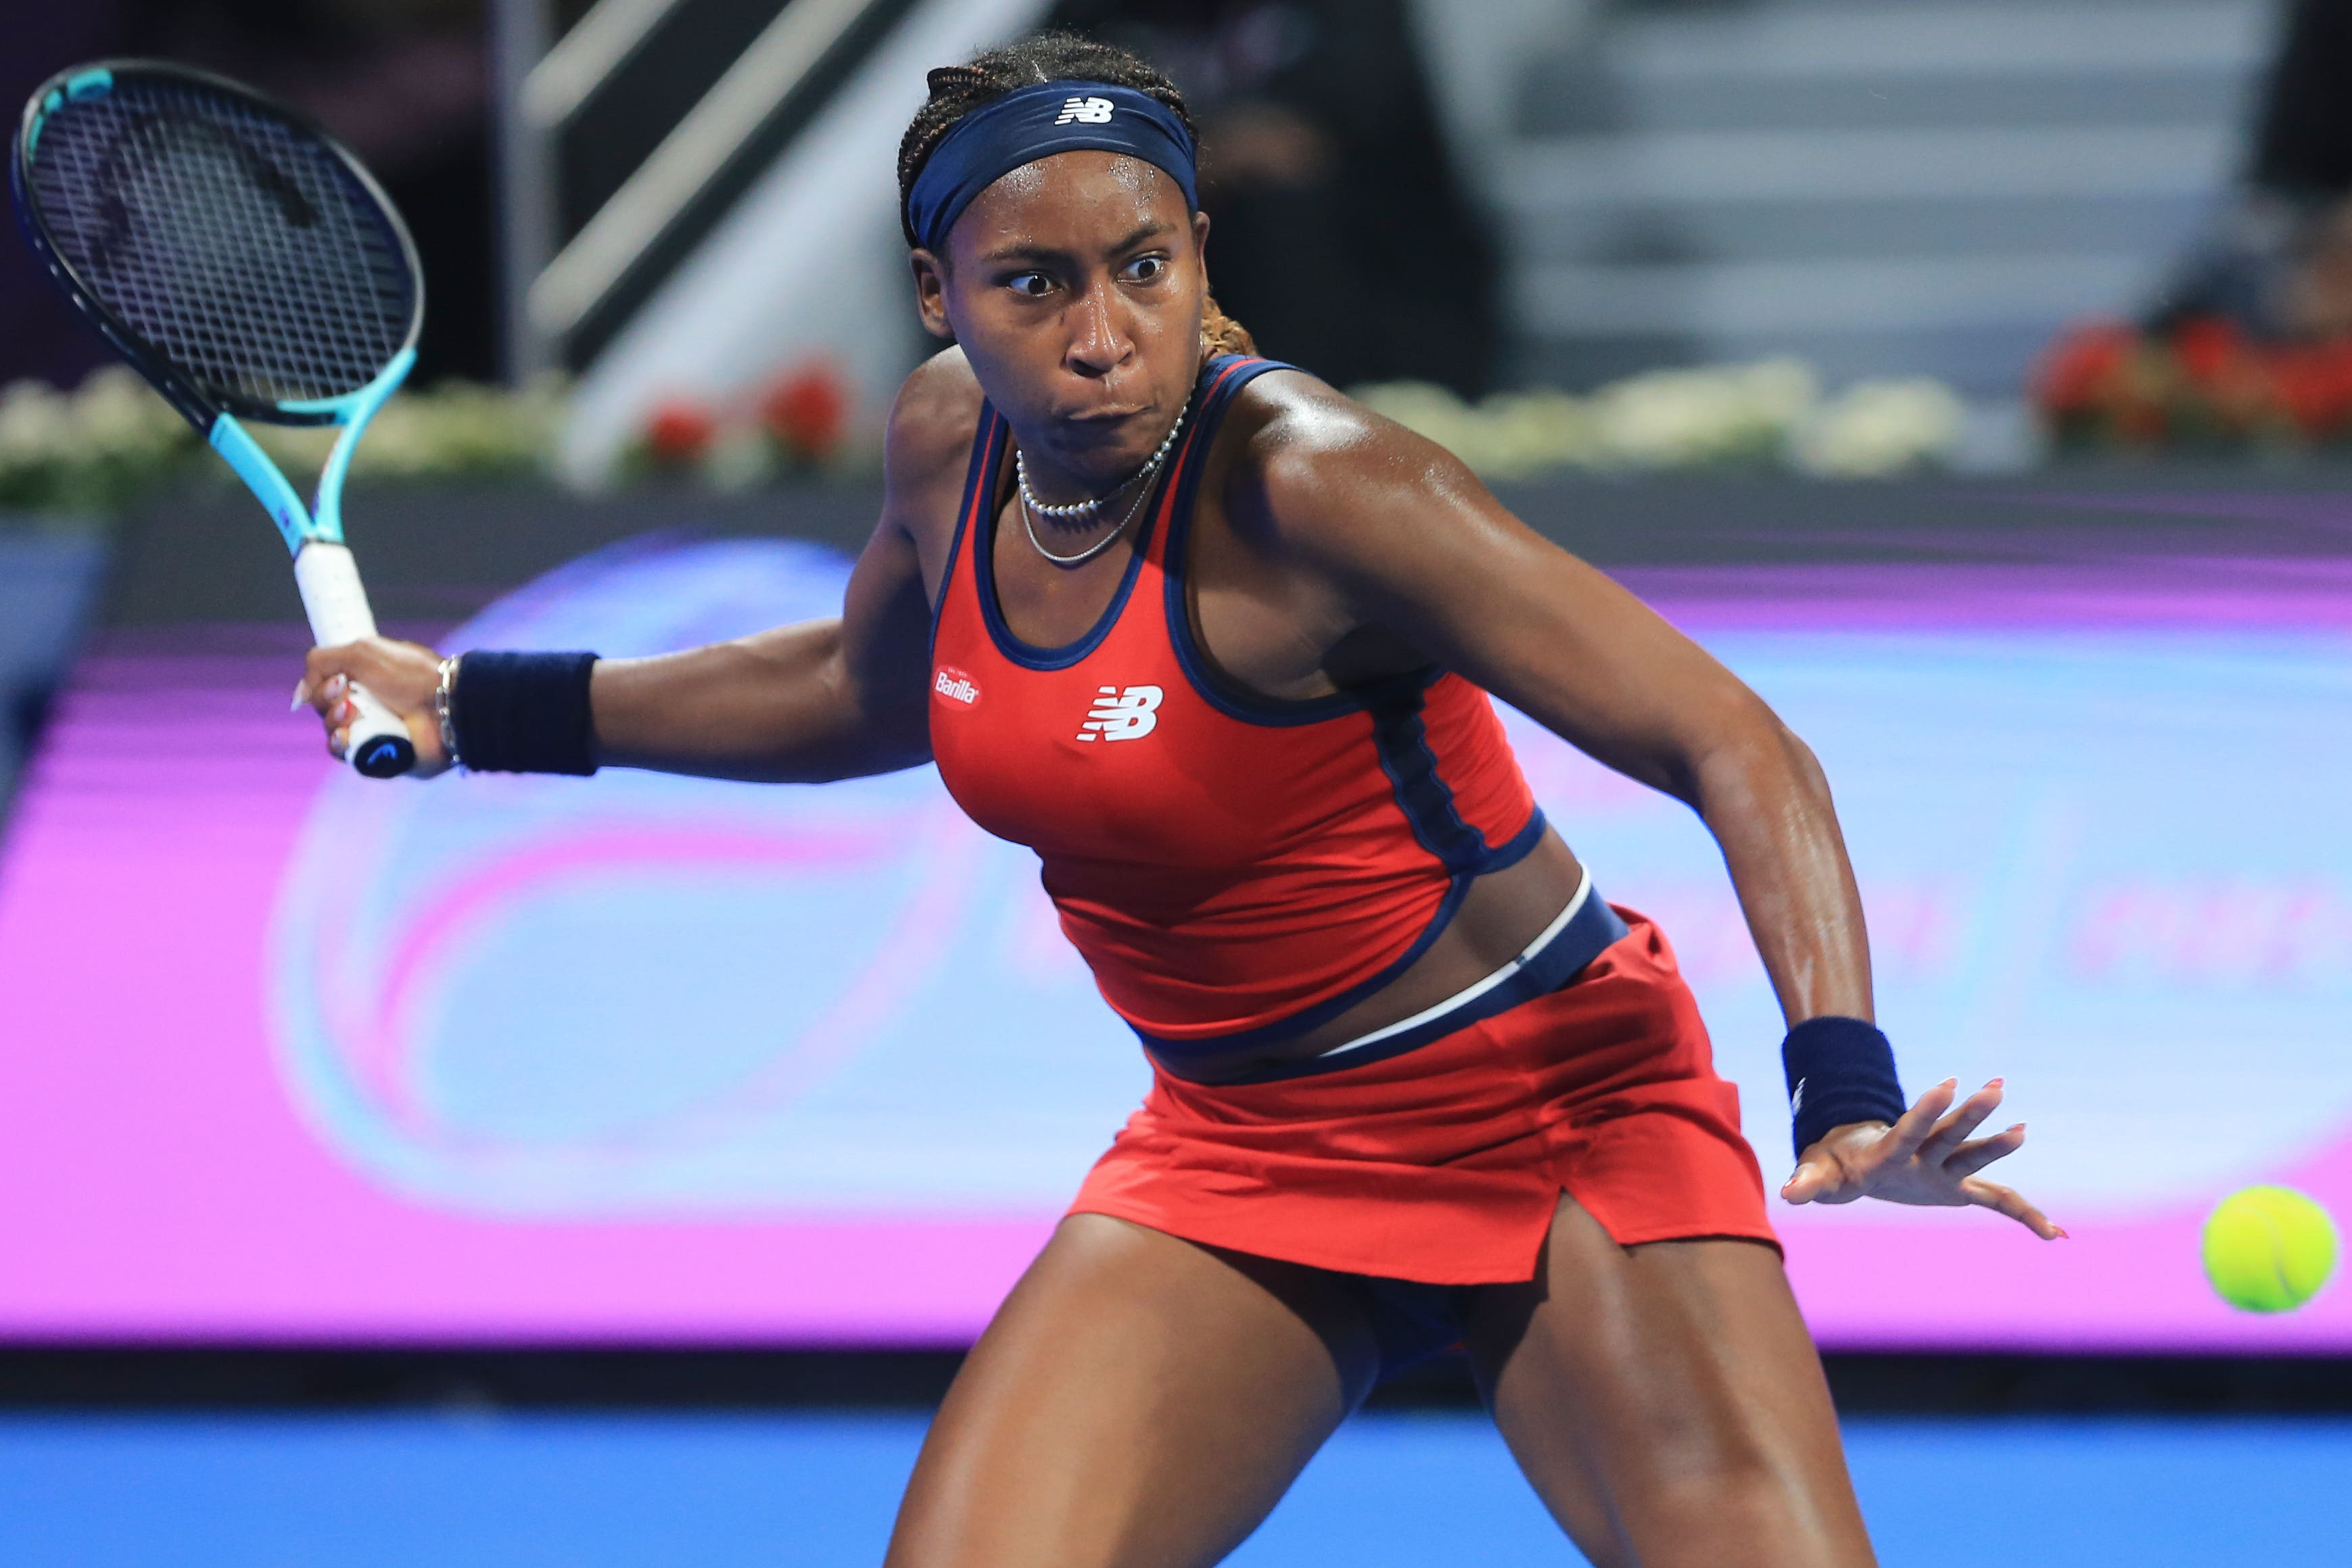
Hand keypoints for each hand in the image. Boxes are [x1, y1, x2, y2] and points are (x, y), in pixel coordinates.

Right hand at [295, 636, 450, 774]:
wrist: (444, 705)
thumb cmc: (409, 675)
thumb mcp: (361, 651)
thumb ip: (321, 661)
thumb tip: (300, 692)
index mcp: (365, 679)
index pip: (325, 686)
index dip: (321, 686)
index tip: (336, 679)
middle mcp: (367, 705)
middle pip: (323, 709)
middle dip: (326, 701)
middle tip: (346, 692)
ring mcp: (372, 731)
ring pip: (331, 733)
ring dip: (333, 721)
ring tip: (353, 713)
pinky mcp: (378, 755)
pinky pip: (344, 755)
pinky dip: (340, 745)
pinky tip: (346, 737)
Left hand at [1781, 1077, 2064, 1239]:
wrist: (1856, 1158)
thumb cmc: (1835, 1164)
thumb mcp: (1818, 1174)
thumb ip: (1807, 1183)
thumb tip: (1788, 1193)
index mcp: (1890, 1152)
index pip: (1909, 1128)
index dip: (1925, 1108)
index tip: (1946, 1081)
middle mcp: (1924, 1156)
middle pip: (1950, 1134)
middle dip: (1971, 1113)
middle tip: (1997, 1086)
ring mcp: (1944, 1170)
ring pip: (1975, 1155)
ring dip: (1999, 1145)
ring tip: (2023, 1129)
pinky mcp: (1956, 1189)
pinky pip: (1998, 1202)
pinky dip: (2025, 1216)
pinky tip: (2056, 1235)